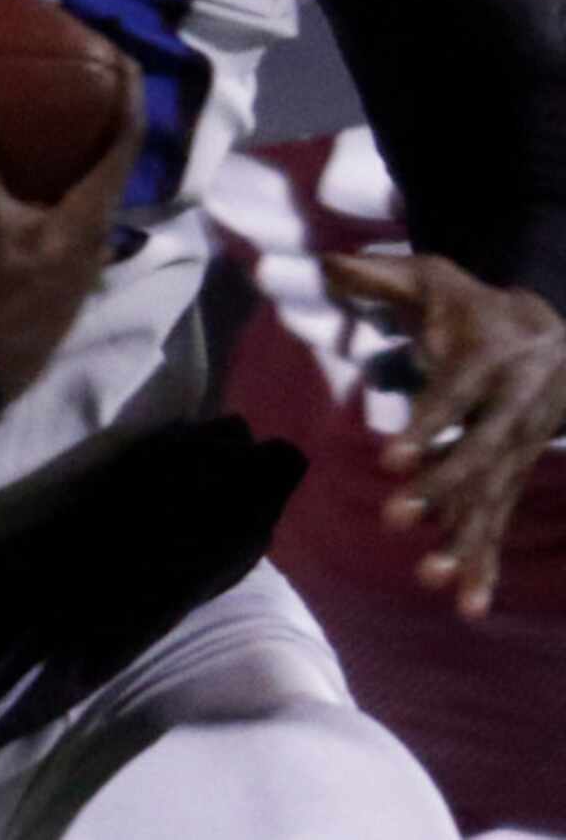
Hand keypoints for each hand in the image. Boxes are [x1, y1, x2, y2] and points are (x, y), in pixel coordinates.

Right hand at [0, 63, 144, 402]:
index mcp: (87, 220)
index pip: (126, 144)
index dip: (130, 96)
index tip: (124, 56)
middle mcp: (88, 245)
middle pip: (107, 175)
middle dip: (96, 131)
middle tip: (75, 89)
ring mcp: (67, 274)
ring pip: (80, 207)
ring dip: (68, 171)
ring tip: (43, 139)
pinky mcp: (41, 293)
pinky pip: (51, 231)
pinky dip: (41, 203)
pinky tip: (11, 201)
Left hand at [321, 251, 565, 618]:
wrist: (555, 337)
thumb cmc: (473, 307)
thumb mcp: (431, 278)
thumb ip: (378, 274)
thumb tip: (324, 263)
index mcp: (489, 359)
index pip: (453, 396)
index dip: (425, 427)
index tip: (390, 460)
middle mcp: (509, 410)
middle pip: (477, 455)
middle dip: (440, 490)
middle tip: (394, 518)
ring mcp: (515, 450)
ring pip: (492, 498)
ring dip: (463, 541)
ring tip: (432, 580)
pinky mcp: (511, 478)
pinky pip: (499, 522)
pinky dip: (485, 563)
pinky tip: (469, 604)